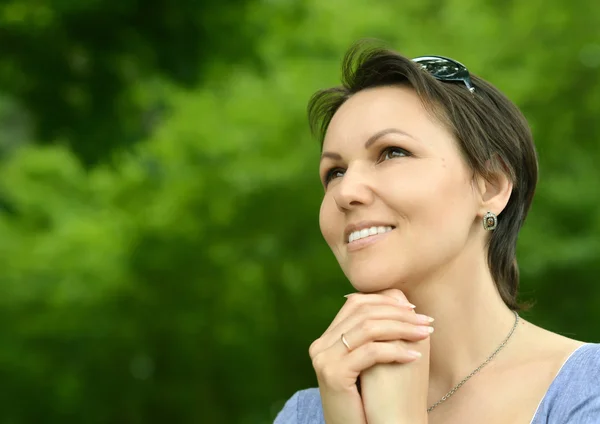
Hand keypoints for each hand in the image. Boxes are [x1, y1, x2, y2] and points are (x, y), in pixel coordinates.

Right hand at [308, 289, 433, 423]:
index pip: (355, 303)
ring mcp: (324, 359)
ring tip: (425, 333)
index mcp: (326, 339)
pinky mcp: (333, 374)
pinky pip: (370, 352)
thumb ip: (373, 336)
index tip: (413, 308)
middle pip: (363, 312)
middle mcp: (320, 345)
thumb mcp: (368, 364)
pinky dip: (396, 351)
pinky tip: (415, 355)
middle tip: (425, 320)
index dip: (385, 300)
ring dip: (402, 328)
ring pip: (368, 328)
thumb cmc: (367, 402)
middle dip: (399, 314)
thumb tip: (401, 302)